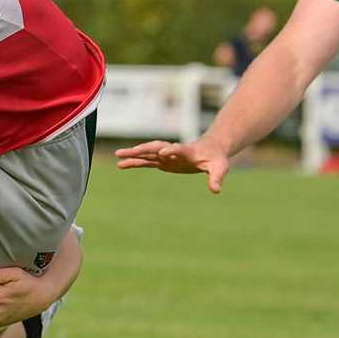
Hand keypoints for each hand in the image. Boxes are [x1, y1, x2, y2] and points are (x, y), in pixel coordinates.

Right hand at [114, 138, 230, 191]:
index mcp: (188, 151)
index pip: (177, 149)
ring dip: (134, 154)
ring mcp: (167, 156)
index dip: (170, 150)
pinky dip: (135, 162)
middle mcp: (174, 151)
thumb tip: (216, 190)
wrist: (211, 150)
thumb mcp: (220, 167)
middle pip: (156, 147)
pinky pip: (147, 161)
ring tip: (118, 155)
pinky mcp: (163, 162)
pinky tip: (122, 164)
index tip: (162, 153)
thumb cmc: (216, 159)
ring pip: (148, 153)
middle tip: (130, 151)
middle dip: (143, 149)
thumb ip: (216, 177)